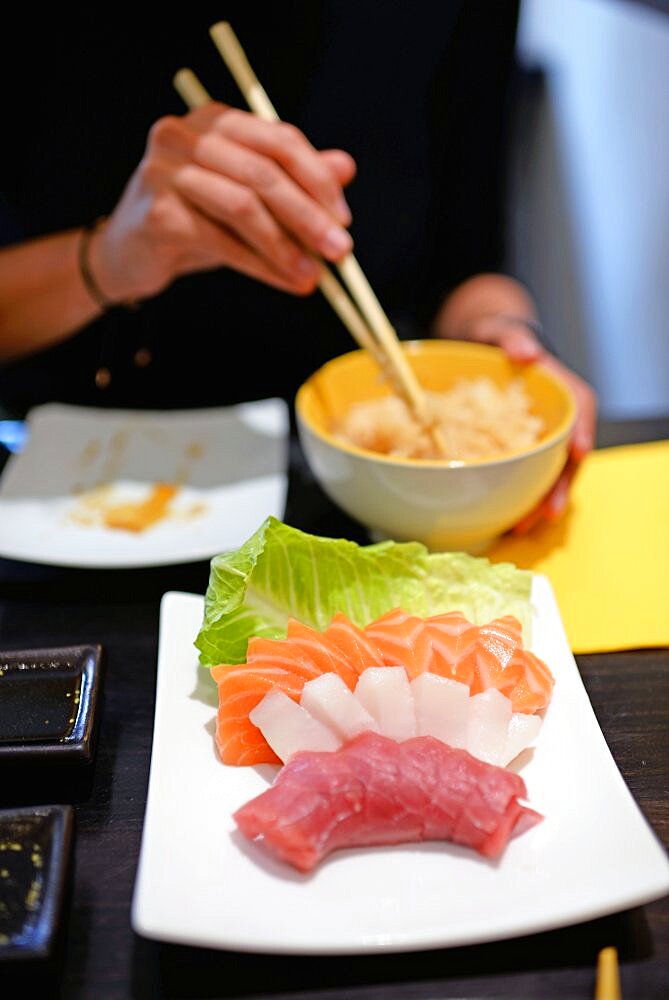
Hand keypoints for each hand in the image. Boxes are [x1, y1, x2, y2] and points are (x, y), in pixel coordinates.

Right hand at [86, 103, 356, 303]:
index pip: (279, 140)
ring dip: (286, 247)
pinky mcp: (156, 210)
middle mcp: (186, 134)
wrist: (131, 255)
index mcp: (216, 121)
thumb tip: (347, 167)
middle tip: (340, 251)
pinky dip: (259, 264)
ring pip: (243, 206)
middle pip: (263, 172)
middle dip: (308, 216)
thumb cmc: (196, 222)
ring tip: (313, 277)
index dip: (318, 181)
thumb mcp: (249, 200)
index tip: (344, 219)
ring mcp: (165, 169)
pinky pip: (220, 240)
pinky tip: (283, 281)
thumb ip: (294, 181)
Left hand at [449, 313, 597, 532]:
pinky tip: (510, 520)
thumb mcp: (498, 330)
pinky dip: (523, 498)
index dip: (583, 430)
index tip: (580, 452)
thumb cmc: (496, 340)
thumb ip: (511, 336)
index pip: (581, 408)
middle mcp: (559, 417)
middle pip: (570, 453)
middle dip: (562, 484)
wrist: (482, 353)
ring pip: (552, 472)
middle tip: (547, 510)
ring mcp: (544, 438)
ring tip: (525, 526)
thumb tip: (527, 350)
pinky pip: (531, 477)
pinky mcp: (526, 452)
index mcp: (561, 386)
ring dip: (541, 500)